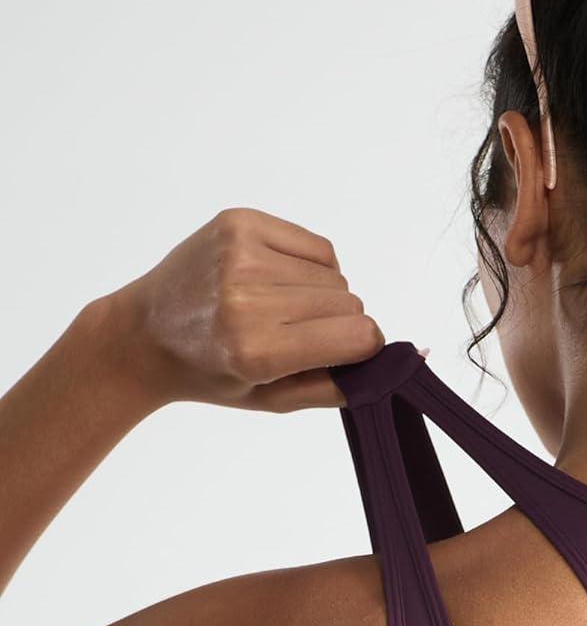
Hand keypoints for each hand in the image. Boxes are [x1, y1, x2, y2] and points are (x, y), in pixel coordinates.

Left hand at [105, 207, 384, 412]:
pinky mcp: (239, 223)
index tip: (343, 355)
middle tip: (296, 334)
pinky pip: (316, 246)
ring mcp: (241, 254)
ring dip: (322, 295)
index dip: (362, 347)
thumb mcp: (273, 402)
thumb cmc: (212, 374)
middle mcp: (247, 298)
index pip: (358, 336)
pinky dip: (310, 265)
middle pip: (349, 303)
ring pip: (335, 275)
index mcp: (256, 350)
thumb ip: (340, 387)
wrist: (145, 334)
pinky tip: (279, 281)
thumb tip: (402, 360)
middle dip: (338, 322)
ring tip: (281, 308)